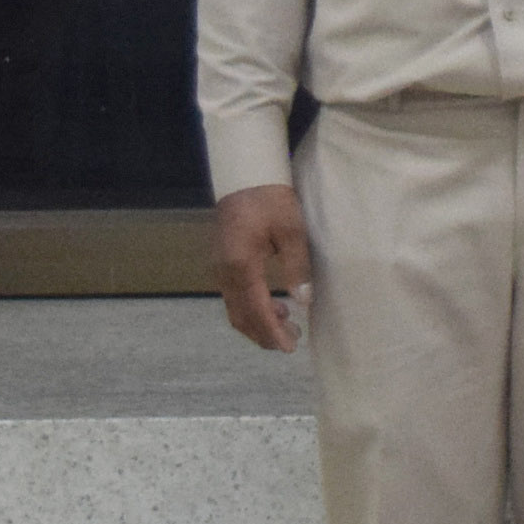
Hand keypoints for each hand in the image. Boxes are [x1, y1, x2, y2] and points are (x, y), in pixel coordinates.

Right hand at [213, 184, 309, 351]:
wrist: (245, 177)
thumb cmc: (271, 199)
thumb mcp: (292, 229)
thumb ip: (297, 266)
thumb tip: (303, 300)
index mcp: (240, 266)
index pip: (255, 311)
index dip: (271, 332)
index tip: (289, 347)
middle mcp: (224, 273)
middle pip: (240, 316)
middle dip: (264, 334)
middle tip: (291, 342)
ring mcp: (220, 269)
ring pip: (235, 309)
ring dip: (258, 322)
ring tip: (287, 325)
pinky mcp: (223, 264)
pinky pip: (234, 296)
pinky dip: (252, 308)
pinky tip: (274, 305)